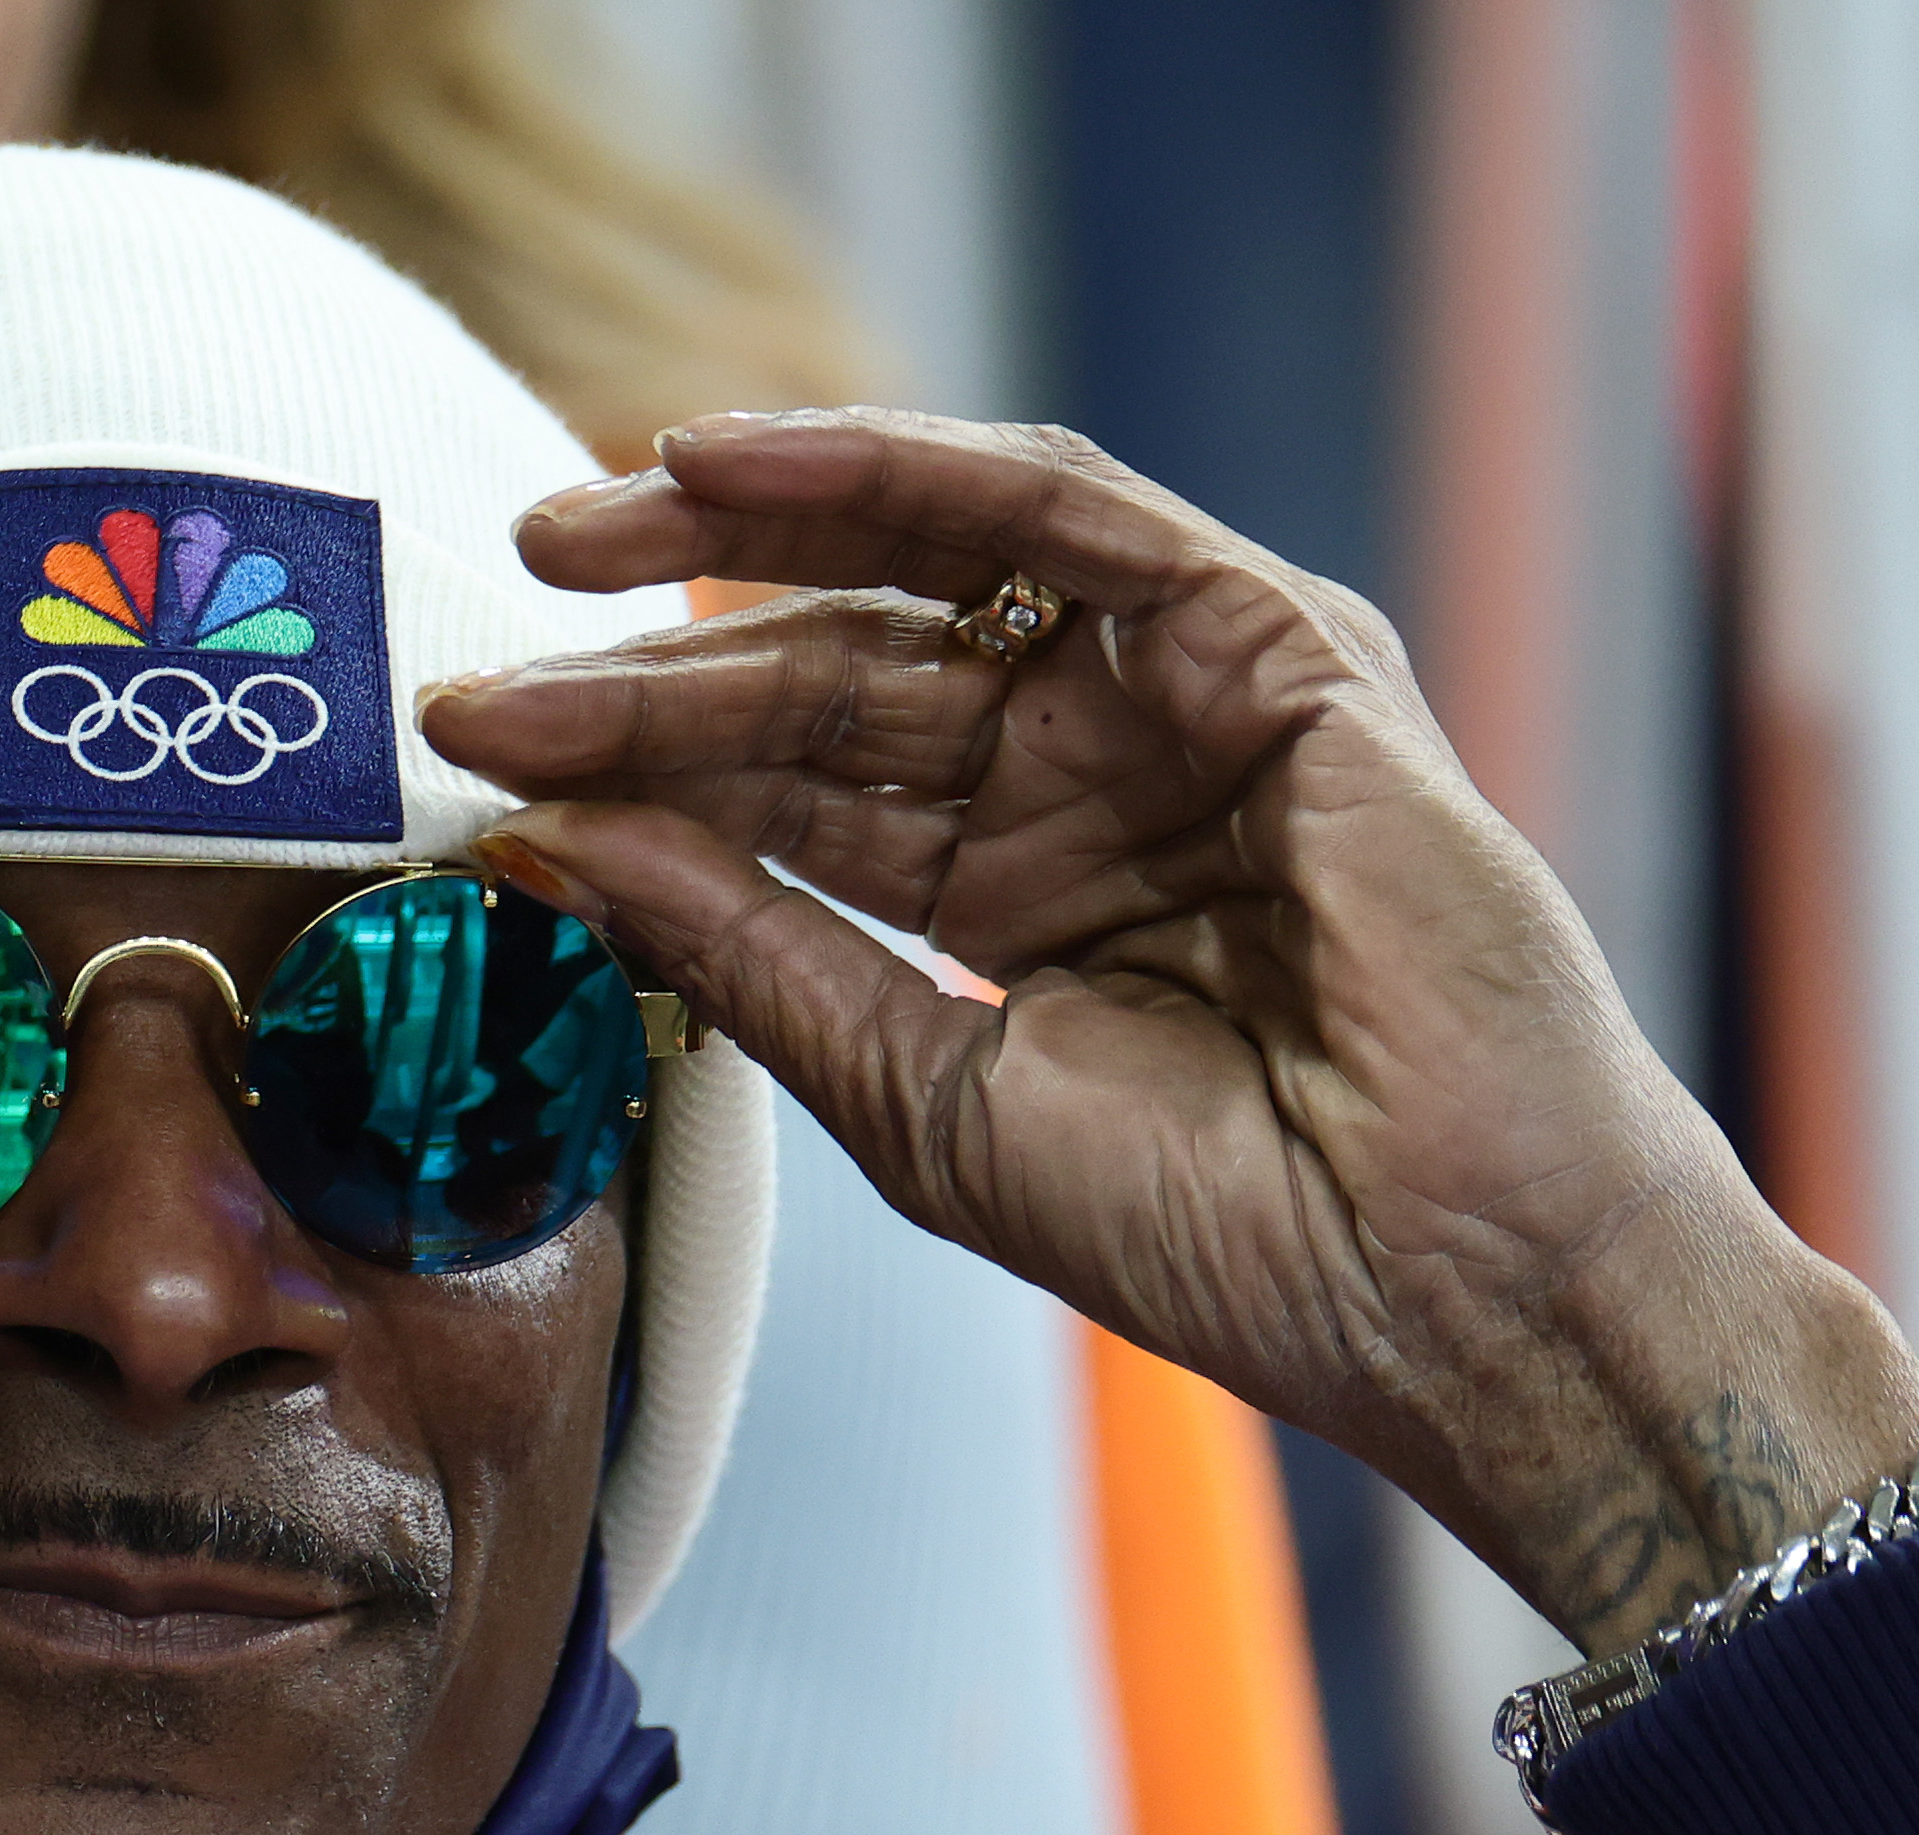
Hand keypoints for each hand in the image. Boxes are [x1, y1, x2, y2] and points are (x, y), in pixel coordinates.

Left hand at [421, 410, 1918, 1654]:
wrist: (1444, 1285)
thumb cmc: (1229, 1235)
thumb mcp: (920, 1096)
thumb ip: (750, 955)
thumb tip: (556, 845)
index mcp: (1006, 895)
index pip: (785, 796)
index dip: (627, 769)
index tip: (475, 769)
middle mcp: (1085, 782)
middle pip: (828, 678)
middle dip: (646, 658)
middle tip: (477, 654)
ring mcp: (1181, 707)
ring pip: (927, 579)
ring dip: (745, 532)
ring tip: (576, 528)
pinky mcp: (1276, 648)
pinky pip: (1073, 515)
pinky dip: (910, 471)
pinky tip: (749, 464)